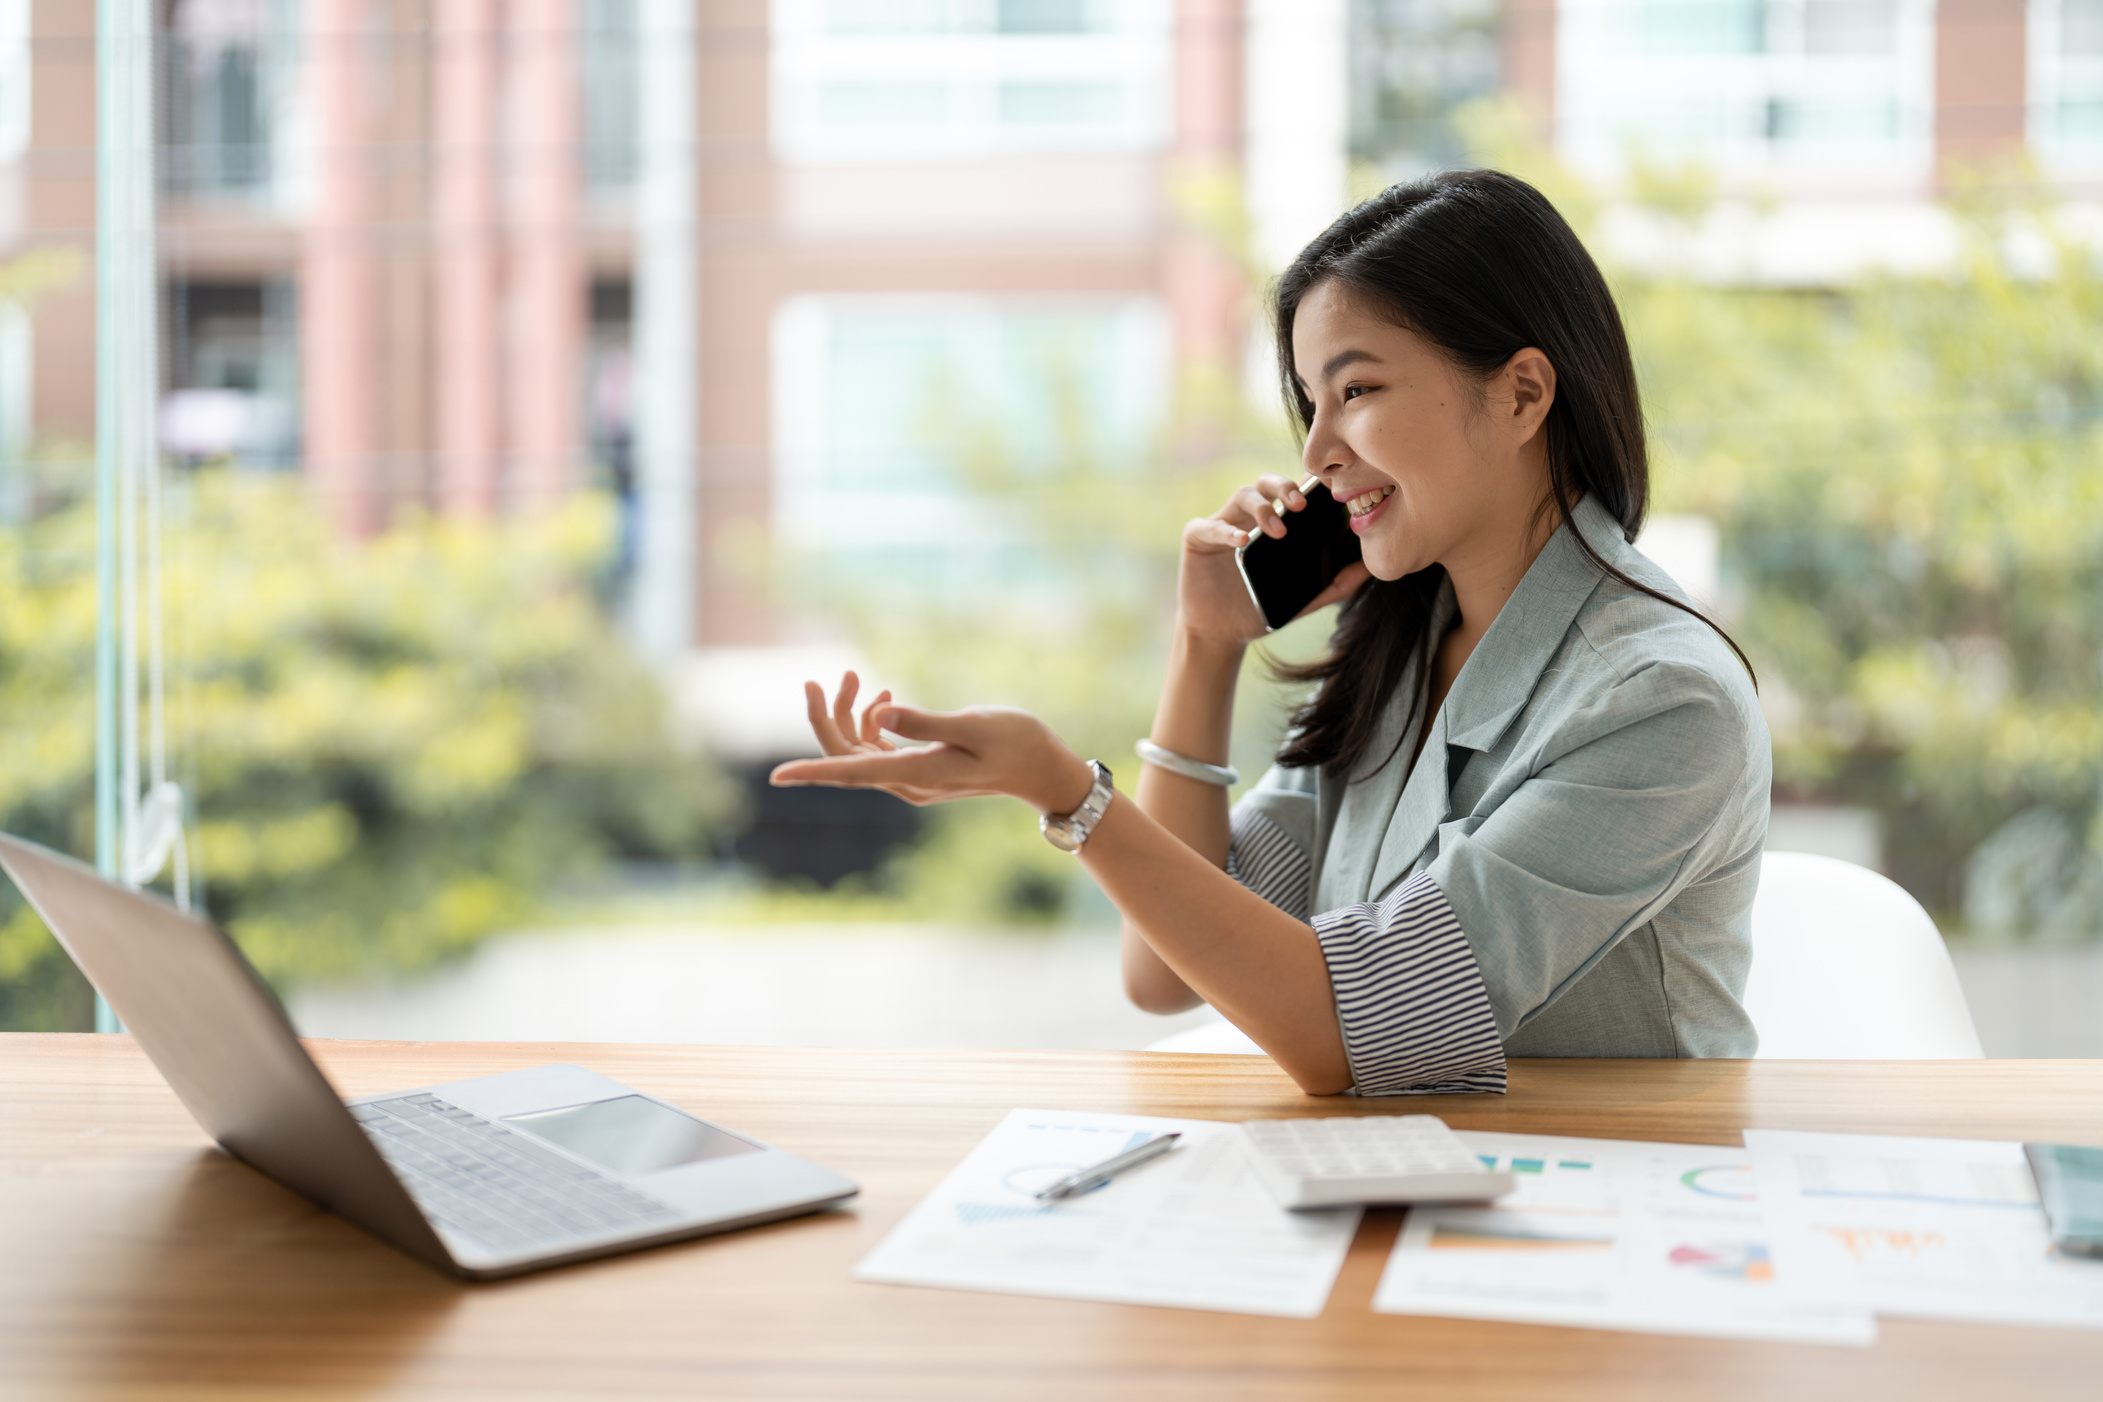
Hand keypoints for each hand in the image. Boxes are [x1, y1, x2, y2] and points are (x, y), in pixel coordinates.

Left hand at [774, 673, 1095, 814]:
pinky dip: (871, 724)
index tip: (777, 777)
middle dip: (827, 717)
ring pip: (858, 751)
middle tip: (820, 677)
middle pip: (845, 757)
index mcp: (917, 772)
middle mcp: (906, 783)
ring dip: (849, 715)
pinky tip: (883, 699)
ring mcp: (911, 780)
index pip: (852, 771)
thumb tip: (879, 715)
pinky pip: (876, 751)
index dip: (812, 772)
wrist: (1042, 769)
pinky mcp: (918, 771)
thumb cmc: (1016, 742)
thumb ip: (925, 722)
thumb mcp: (973, 725)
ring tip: (855, 677)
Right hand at [1178, 473, 1372, 646]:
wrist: (1222, 635)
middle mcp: (1249, 517)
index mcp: (1274, 522)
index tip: (1329, 490)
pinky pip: (1210, 526)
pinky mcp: (1197, 537)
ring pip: (1242, 495)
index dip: (1308, 485)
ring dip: (1261, 508)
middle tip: (1300, 504)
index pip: (1292, 493)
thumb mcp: (1303, 598)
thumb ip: (1335, 584)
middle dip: (1284, 487)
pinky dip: (1226, 531)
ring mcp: (1223, 523)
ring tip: (1277, 530)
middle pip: (1266, 482)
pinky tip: (1242, 542)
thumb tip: (1370, 569)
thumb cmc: (1260, 608)